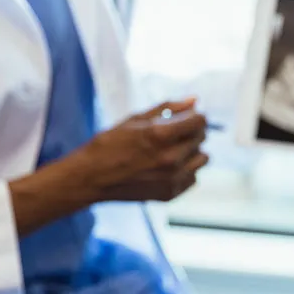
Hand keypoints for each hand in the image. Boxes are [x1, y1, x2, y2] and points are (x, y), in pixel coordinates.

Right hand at [72, 98, 208, 202]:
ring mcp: (172, 178)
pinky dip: (185, 170)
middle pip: (201, 138)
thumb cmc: (110, 144)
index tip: (187, 117)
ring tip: (172, 150)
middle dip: (191, 132)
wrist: (91, 177)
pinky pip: (193, 177)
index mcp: (161, 135)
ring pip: (202, 158)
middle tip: (173, 133)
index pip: (200, 121)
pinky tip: (167, 167)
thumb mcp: (136, 119)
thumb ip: (168, 108)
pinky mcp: (171, 193)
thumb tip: (194, 100)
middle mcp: (171, 158)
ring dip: (192, 151)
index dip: (195, 116)